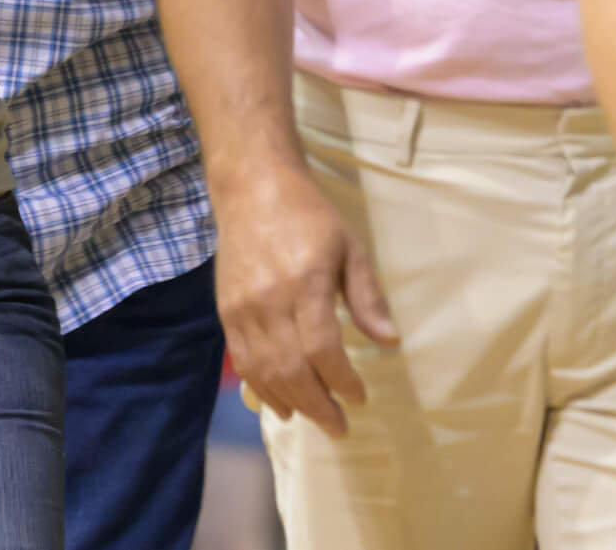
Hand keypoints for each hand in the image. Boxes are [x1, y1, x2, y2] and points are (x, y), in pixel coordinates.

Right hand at [214, 168, 395, 436]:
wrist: (252, 188)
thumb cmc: (310, 216)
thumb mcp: (350, 248)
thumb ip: (367, 297)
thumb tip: (390, 342)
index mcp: (305, 282)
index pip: (322, 348)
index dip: (342, 380)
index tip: (360, 397)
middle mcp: (269, 300)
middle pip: (292, 369)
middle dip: (318, 405)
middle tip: (339, 426)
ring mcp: (242, 307)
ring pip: (264, 371)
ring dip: (290, 402)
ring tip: (313, 419)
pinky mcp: (225, 310)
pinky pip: (242, 360)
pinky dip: (260, 388)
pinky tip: (280, 403)